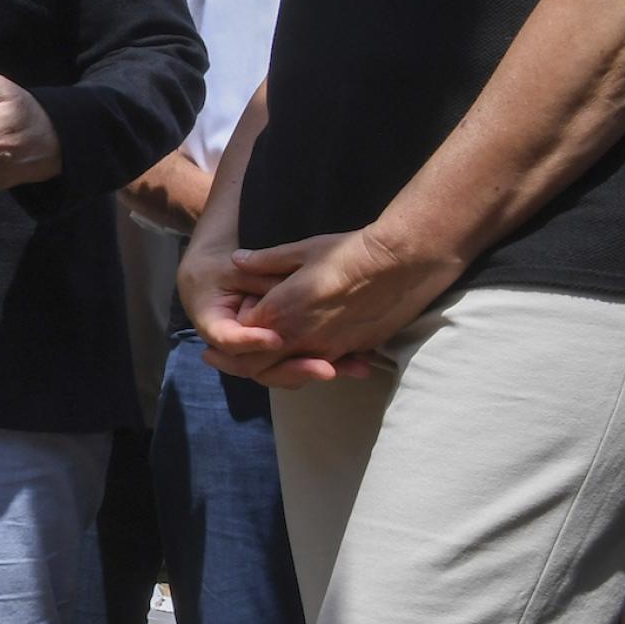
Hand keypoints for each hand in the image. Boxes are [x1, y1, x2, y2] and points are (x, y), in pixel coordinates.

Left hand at [219, 224, 456, 385]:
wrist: (401, 263)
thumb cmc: (349, 252)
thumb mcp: (302, 250)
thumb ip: (265, 260)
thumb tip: (237, 259)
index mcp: (280, 312)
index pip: (241, 338)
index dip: (230, 337)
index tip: (223, 334)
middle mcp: (299, 337)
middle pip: (258, 367)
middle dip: (238, 365)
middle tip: (224, 360)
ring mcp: (326, 348)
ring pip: (289, 373)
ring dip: (274, 369)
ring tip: (263, 360)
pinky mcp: (350, 352)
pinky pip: (321, 368)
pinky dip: (306, 367)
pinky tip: (301, 360)